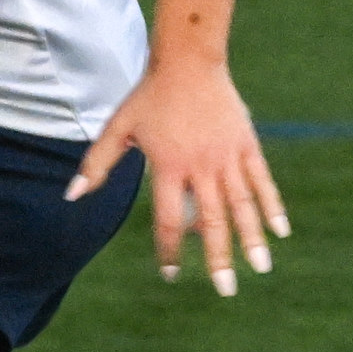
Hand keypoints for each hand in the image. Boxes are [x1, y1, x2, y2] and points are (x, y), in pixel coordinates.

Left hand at [71, 55, 288, 298]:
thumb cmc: (149, 96)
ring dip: (251, 239)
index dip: (169, 250)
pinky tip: (280, 230)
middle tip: (225, 291)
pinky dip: (271, 206)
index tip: (170, 274)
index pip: (169, 220)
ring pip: (242, 205)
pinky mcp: (246, 143)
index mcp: (168, 167)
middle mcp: (200, 166)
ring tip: (260, 268)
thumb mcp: (118, 128)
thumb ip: (97, 164)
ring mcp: (227, 156)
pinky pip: (262, 180)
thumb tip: (72, 196)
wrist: (188, 60)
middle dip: (218, 259)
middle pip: (211, 222)